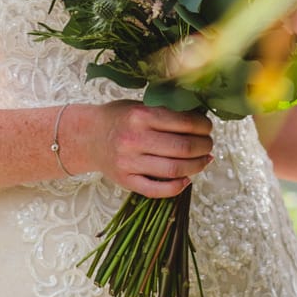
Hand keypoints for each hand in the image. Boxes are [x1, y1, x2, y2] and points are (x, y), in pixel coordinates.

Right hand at [66, 102, 214, 196]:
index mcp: (140, 115)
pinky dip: (177, 187)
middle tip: (209, 145)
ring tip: (205, 160)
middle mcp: (134, 139)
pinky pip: (157, 190)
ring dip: (197, 166)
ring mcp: (129, 162)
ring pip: (175, 169)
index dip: (203, 126)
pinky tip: (187, 179)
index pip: (184, 122)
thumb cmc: (119, 118)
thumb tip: (201, 120)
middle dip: (204, 146)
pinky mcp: (126, 181)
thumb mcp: (139, 105)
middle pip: (183, 147)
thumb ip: (165, 112)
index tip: (208, 128)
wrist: (87, 137)